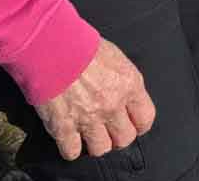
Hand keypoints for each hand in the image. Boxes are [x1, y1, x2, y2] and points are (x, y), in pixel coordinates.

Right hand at [34, 38, 154, 160]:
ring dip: (95, 143)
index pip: (145, 119)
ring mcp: (88, 119)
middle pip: (125, 139)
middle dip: (117, 136)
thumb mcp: (115, 58)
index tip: (132, 124)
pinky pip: (72, 152)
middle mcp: (112, 105)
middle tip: (107, 129)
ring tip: (88, 134)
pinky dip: (70, 148)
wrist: (52, 47)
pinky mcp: (64, 128)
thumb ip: (124, 81)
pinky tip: (69, 138)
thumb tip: (124, 96)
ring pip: (101, 149)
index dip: (139, 125)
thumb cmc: (83, 45)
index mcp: (129, 85)